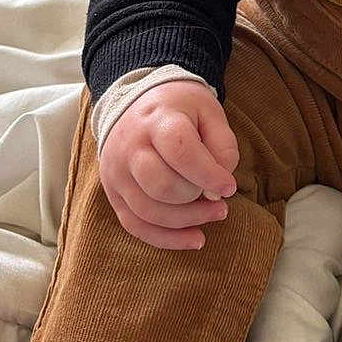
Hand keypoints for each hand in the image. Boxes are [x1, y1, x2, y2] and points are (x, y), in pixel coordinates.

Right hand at [99, 81, 239, 249]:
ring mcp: (116, 172)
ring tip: (215, 215)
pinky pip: (135, 225)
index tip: (229, 187)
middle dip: (196, 201)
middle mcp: (130, 146)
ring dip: (187, 222)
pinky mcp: (112, 191)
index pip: (181, 152)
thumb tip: (220, 189)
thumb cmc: (180, 108)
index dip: (208, 175)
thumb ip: (222, 146)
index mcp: (157, 120)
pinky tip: (194, 239)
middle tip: (220, 200)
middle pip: (161, 187)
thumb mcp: (209, 112)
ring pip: (148, 212)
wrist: (134, 102)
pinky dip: (166, 239)